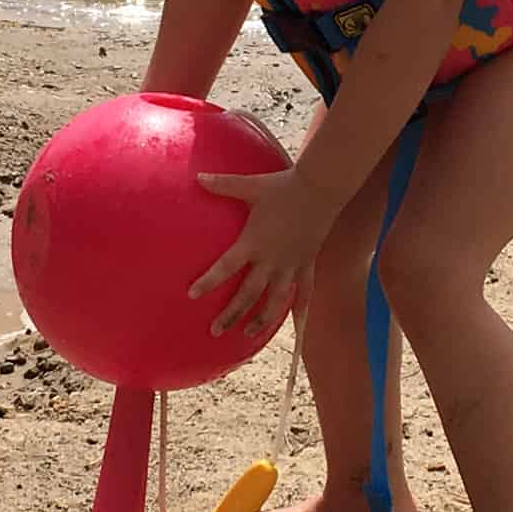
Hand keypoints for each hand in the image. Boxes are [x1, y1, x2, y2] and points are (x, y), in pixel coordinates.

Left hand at [189, 168, 334, 338]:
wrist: (319, 189)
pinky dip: (300, 311)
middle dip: (231, 314)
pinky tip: (299, 328)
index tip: (193, 295)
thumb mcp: (250, 185)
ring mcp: (291, 265)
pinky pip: (304, 292)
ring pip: (275, 300)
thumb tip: (197, 177)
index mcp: (253, 243)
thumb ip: (223, 185)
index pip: (226, 267)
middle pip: (248, 294)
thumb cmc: (282, 186)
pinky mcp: (307, 264)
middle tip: (215, 331)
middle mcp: (271, 260)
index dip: (209, 281)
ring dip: (261, 319)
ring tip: (248, 334)